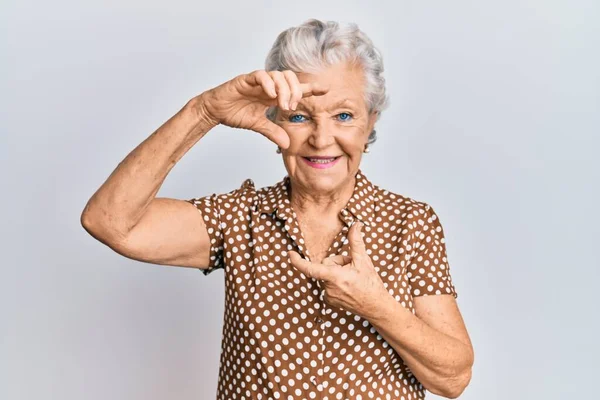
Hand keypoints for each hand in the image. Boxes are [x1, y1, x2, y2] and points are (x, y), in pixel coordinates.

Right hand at [199, 70, 328, 148]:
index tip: (326, 90)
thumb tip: (287, 145)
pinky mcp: (245, 80)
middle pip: (290, 78)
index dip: (310, 88)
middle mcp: (268, 85)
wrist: (215, 110)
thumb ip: (273, 132)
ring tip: (283, 105)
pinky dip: (268, 84)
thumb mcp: (258, 125)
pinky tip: (271, 94)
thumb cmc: (236, 113)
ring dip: (284, 89)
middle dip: (296, 90)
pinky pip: (260, 76)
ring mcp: (257, 81)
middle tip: (294, 107)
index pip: (295, 88)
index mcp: (274, 94)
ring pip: (278, 75)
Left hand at [288, 222, 388, 319]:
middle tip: (351, 268)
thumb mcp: (364, 260)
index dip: (298, 261)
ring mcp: (329, 296)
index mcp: (335, 277)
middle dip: (336, 263)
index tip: (290, 254)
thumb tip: (355, 224)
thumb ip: (356, 241)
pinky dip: (335, 282)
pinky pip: (327, 284)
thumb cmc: (371, 284)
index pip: (311, 268)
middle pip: (324, 266)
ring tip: (351, 278)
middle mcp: (329, 288)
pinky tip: (348, 286)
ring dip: (336, 273)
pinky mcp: (330, 301)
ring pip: (326, 275)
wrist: (376, 307)